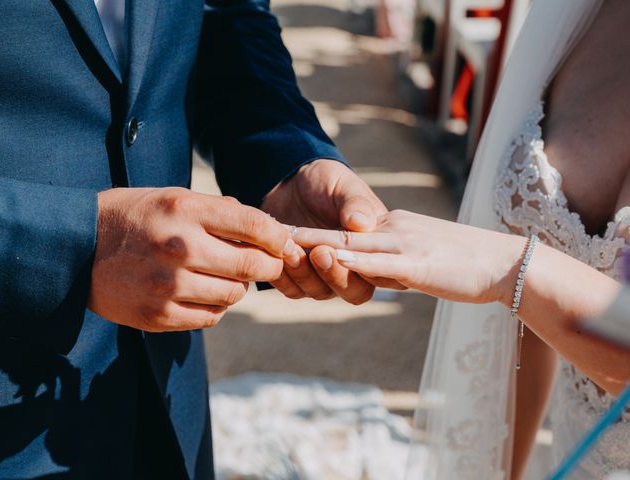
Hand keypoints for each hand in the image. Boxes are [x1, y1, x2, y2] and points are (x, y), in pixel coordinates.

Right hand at [88, 187, 291, 330]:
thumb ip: (221, 211)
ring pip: (234, 295)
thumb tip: (267, 230)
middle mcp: (179, 246)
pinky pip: (212, 317)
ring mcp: (168, 285)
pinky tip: (204, 293)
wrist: (79, 247)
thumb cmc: (137, 217)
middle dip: (269, 265)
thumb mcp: (175, 197)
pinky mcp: (159, 315)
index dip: (278, 236)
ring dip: (239, 286)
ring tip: (226, 276)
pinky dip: (217, 306)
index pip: (254, 224)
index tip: (282, 242)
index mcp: (186, 209)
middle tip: (268, 264)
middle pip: (251, 265)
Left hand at [261, 159, 399, 303]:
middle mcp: (352, 268)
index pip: (376, 273)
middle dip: (334, 275)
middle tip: (318, 252)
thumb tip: (362, 224)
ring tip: (293, 248)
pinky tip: (277, 256)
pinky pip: (293, 289)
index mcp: (372, 248)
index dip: (360, 268)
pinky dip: (285, 277)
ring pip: (319, 292)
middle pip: (352, 292)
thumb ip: (355, 203)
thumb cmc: (326, 181)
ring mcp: (323, 274)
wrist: (291, 181)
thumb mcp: (344, 185)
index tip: (338, 249)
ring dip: (306, 274)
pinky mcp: (297, 277)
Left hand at [292, 210, 525, 304]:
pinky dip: (353, 261)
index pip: (348, 233)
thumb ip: (392, 258)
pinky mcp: (418, 264)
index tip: (286, 234)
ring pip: (353, 246)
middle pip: (341, 236)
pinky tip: (332, 258)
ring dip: (320, 248)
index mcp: (393, 227)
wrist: (507, 262)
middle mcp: (394, 231)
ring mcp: (405, 246)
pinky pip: (378, 262)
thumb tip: (368, 268)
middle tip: (274, 234)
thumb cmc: (464, 260)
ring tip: (289, 245)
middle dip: (306, 237)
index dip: (315, 235)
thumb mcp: (420, 253)